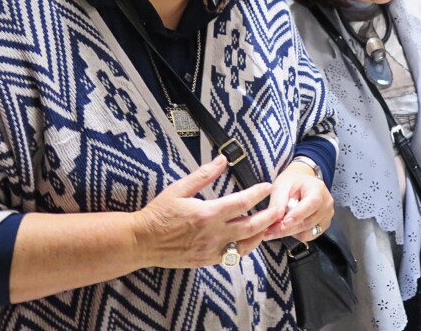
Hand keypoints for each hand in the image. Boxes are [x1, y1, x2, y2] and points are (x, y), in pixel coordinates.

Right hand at [132, 155, 283, 268]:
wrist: (141, 242)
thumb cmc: (158, 214)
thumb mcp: (179, 189)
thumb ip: (203, 175)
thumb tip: (222, 159)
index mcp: (207, 213)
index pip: (242, 202)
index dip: (259, 193)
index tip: (267, 186)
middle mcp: (213, 234)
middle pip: (252, 226)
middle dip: (270, 216)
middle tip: (279, 208)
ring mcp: (212, 250)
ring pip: (247, 245)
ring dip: (261, 234)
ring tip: (269, 225)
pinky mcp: (208, 260)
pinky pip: (234, 256)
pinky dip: (245, 247)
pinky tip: (249, 238)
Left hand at [261, 161, 333, 242]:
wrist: (301, 184)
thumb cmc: (291, 183)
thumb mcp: (281, 187)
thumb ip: (278, 202)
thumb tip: (276, 219)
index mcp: (318, 189)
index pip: (312, 204)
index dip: (298, 215)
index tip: (283, 222)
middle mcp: (326, 203)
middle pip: (308, 222)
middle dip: (287, 229)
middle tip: (268, 232)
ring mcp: (327, 216)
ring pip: (308, 232)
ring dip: (290, 233)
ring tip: (276, 228)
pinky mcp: (323, 225)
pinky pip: (309, 236)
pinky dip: (296, 234)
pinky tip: (287, 227)